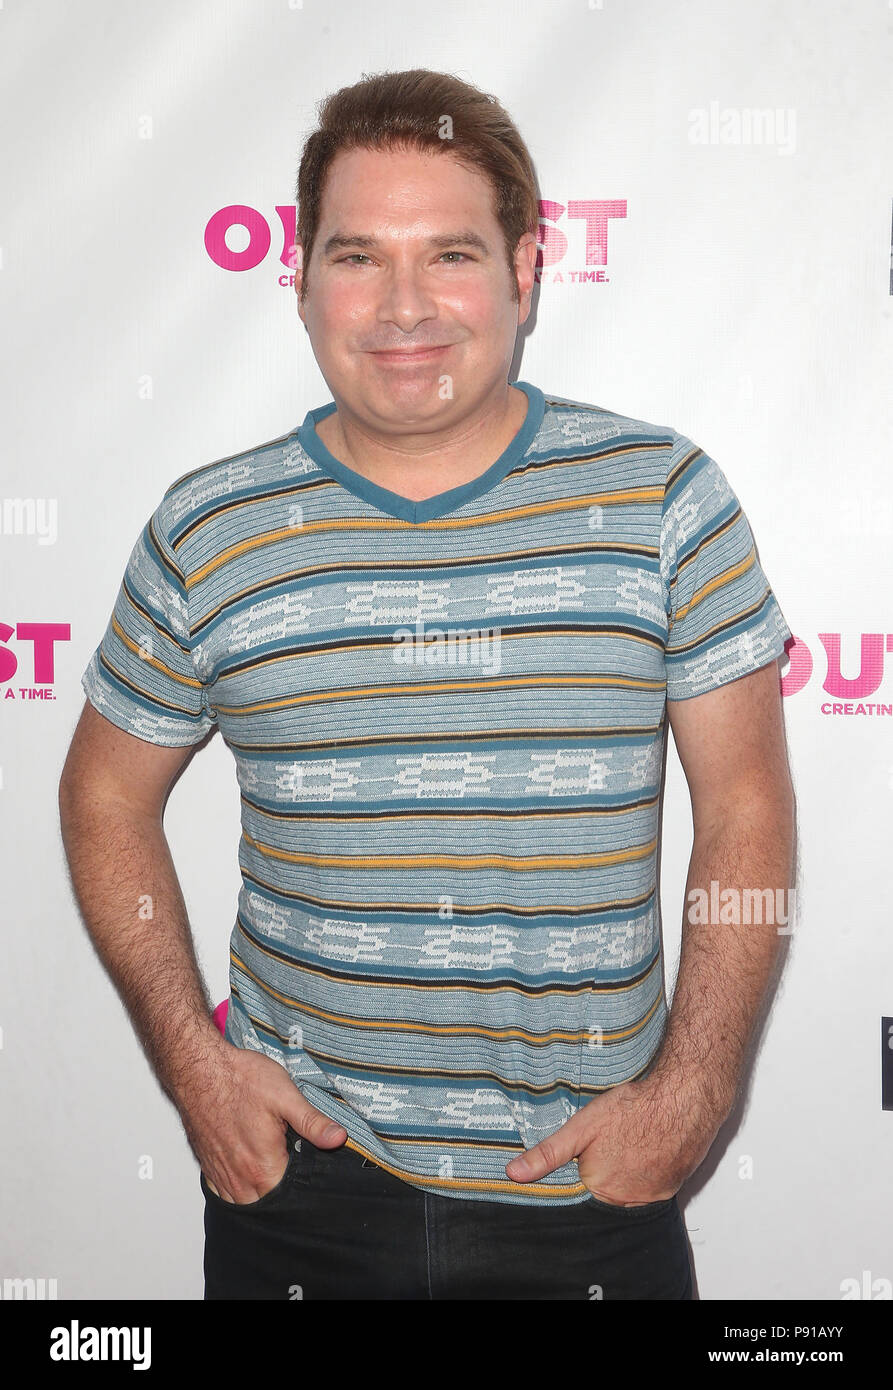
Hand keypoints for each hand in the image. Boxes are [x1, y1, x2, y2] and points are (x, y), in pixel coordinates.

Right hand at [178, 1043, 346, 1203]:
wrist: (199, 1069)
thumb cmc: (240, 1079)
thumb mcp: (285, 1096)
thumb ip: (312, 1122)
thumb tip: (338, 1139)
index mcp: (263, 1167)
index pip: (290, 1200)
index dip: (304, 1192)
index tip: (313, 1180)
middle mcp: (239, 1178)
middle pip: (267, 1207)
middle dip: (282, 1199)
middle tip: (294, 1177)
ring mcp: (220, 1174)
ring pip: (244, 1204)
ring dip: (259, 1198)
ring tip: (274, 1179)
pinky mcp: (208, 1166)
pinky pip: (224, 1193)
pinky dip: (238, 1191)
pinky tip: (249, 1176)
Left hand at [504, 1071, 727, 1205]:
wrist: (683, 1099)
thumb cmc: (633, 1109)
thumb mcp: (581, 1127)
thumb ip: (548, 1153)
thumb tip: (513, 1174)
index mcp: (598, 1188)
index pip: (579, 1191)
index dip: (580, 1170)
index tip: (587, 1152)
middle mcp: (624, 1200)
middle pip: (604, 1192)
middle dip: (603, 1171)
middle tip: (611, 1142)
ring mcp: (651, 1197)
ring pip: (628, 1192)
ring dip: (625, 1174)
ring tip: (628, 1144)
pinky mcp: (672, 1189)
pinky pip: (651, 1189)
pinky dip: (647, 1174)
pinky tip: (646, 1150)